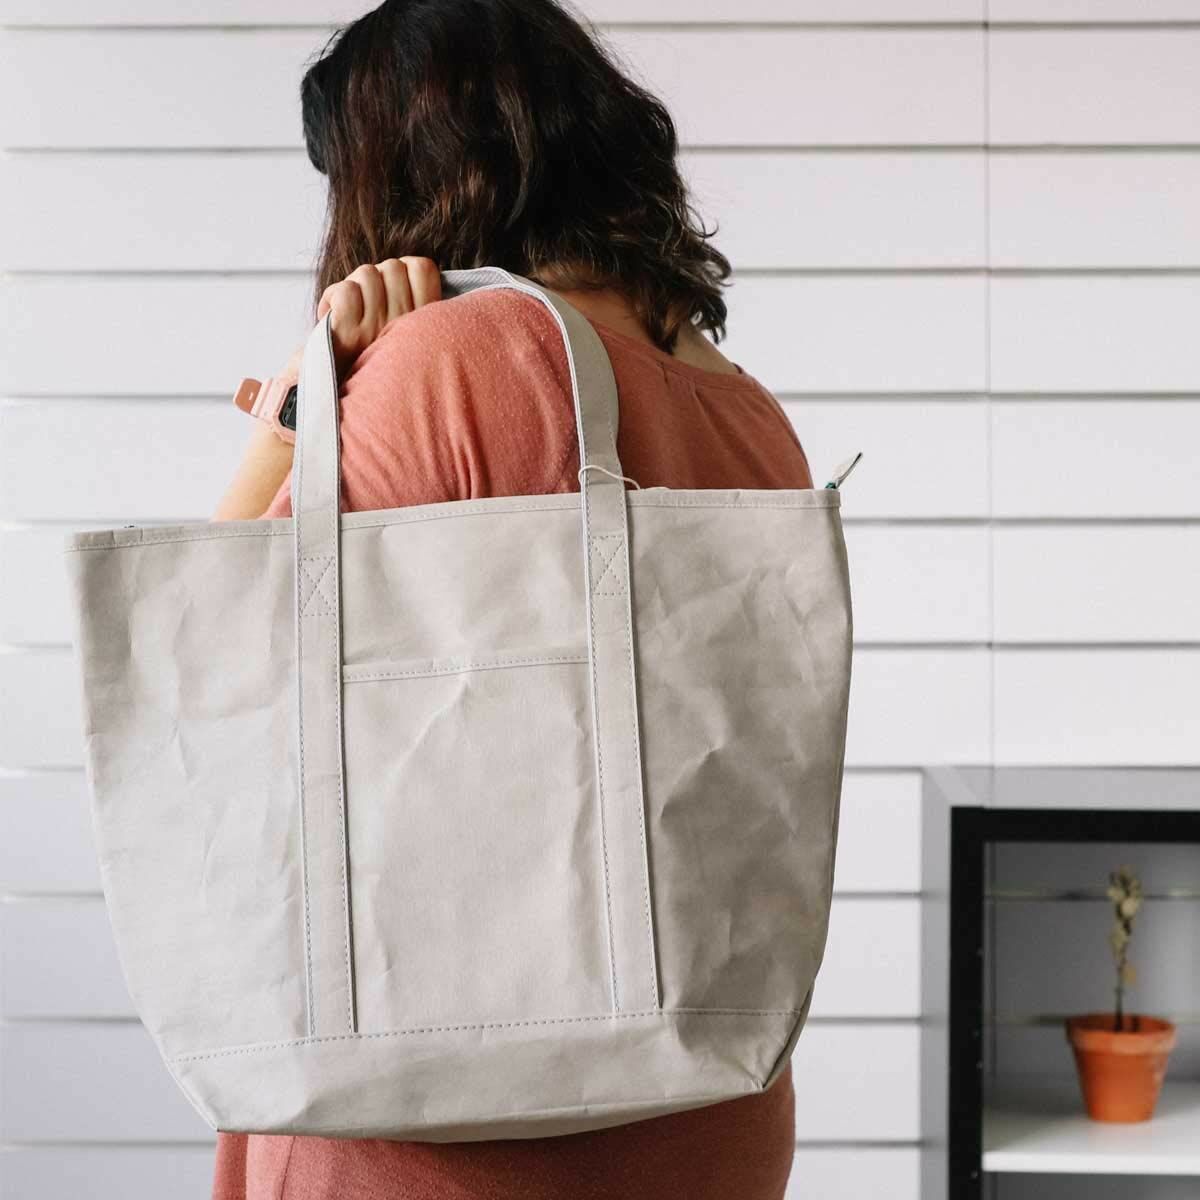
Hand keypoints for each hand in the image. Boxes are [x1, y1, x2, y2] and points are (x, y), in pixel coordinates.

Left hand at [318, 256, 442, 372]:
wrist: (335, 398)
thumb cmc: (368, 360)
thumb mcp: (403, 335)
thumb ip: (412, 302)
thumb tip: (407, 268)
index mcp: (422, 325)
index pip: (423, 268)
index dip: (404, 269)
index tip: (394, 290)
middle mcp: (405, 328)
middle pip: (392, 266)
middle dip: (376, 279)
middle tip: (368, 306)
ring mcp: (377, 331)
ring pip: (366, 274)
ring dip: (352, 287)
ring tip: (350, 312)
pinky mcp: (349, 335)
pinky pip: (345, 291)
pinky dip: (332, 297)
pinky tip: (332, 316)